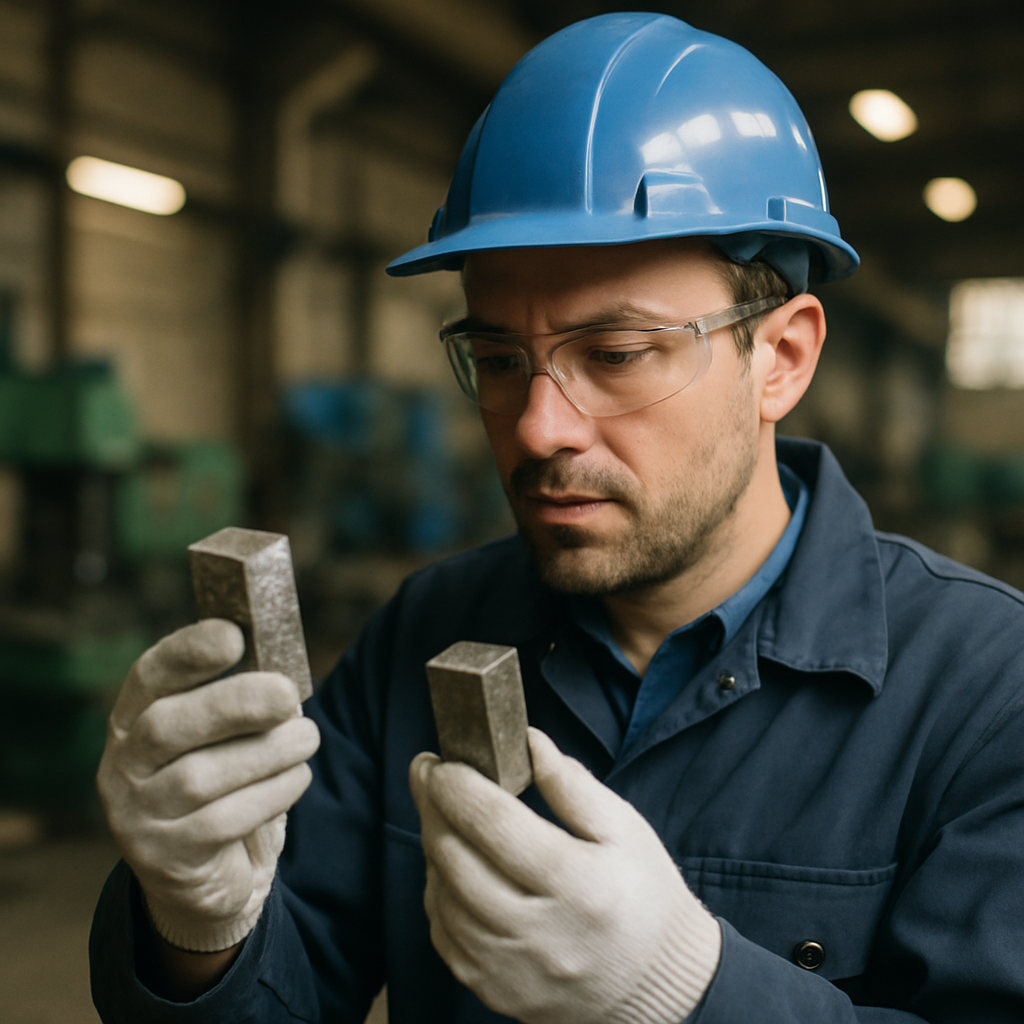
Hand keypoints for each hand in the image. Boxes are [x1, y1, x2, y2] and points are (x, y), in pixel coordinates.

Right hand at [97, 619, 320, 952]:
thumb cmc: (225, 785)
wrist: (205, 878)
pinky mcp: (166, 858)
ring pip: (199, 777)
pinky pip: (222, 822)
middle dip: (232, 704)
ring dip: (266, 752)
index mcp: (135, 720)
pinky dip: (271, 794)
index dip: (187, 652)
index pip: (150, 676)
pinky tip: (297, 777)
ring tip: (307, 738)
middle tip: (287, 693)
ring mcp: (137, 816)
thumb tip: (284, 676)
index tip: (233, 635)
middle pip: (165, 727)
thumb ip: (241, 703)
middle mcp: (123, 767)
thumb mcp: (224, 739)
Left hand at [410, 728, 720, 1023]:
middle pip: (457, 860)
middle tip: (429, 773)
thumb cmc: (644, 896)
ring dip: (432, 848)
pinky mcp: (498, 993)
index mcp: (578, 883)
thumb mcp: (625, 830)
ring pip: (443, 899)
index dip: (458, 786)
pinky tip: (449, 868)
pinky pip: (446, 938)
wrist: (661, 985)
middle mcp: (541, 932)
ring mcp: (515, 969)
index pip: (496, 824)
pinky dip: (438, 896)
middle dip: (432, 807)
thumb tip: (529, 743)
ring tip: (441, 815)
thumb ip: (573, 785)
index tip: (441, 761)